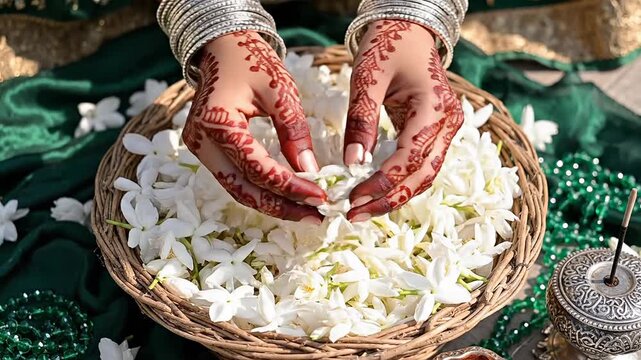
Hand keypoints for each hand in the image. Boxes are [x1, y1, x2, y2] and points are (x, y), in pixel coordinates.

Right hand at [183, 31, 325, 223]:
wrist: (222, 47)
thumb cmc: (252, 60)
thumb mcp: (281, 90)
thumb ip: (294, 131)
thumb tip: (310, 172)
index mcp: (217, 122)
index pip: (258, 168)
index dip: (290, 187)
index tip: (320, 197)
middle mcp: (201, 141)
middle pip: (243, 189)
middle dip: (281, 207)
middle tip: (315, 216)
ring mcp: (200, 148)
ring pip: (237, 189)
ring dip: (271, 203)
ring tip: (305, 212)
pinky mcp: (207, 150)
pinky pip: (234, 178)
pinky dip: (260, 190)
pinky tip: (285, 196)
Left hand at [344, 20, 463, 221]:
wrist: (408, 29)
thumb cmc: (387, 46)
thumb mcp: (368, 80)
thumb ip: (362, 121)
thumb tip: (353, 164)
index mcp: (435, 108)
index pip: (410, 158)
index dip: (382, 183)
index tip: (353, 198)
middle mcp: (448, 123)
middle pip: (422, 175)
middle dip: (389, 199)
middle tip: (355, 214)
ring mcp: (446, 129)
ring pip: (424, 175)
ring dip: (395, 195)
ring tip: (362, 209)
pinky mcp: (436, 132)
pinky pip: (421, 165)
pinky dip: (400, 181)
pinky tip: (376, 191)